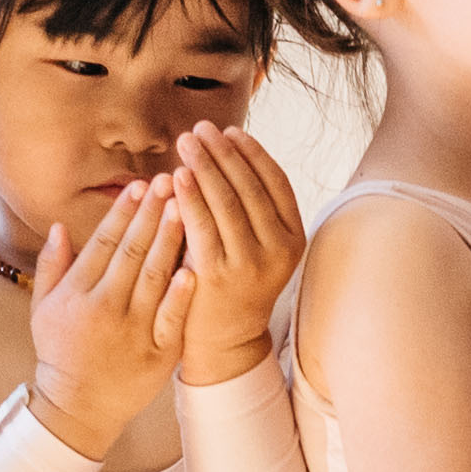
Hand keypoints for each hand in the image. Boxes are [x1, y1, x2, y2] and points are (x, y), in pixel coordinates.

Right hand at [22, 180, 189, 457]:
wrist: (78, 407)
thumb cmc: (61, 353)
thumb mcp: (43, 309)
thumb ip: (52, 266)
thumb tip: (61, 226)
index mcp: (77, 294)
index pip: (104, 243)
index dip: (123, 212)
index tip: (140, 185)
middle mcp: (105, 308)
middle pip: (132, 252)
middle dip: (151, 214)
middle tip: (169, 181)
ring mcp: (133, 332)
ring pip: (154, 278)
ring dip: (170, 241)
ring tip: (185, 207)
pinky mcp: (157, 355)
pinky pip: (171, 319)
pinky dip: (181, 295)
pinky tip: (193, 267)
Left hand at [163, 123, 306, 379]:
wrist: (223, 343)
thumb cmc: (236, 286)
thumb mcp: (260, 248)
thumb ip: (252, 209)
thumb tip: (229, 151)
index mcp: (294, 239)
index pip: (276, 182)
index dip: (253, 153)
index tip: (230, 131)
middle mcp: (279, 250)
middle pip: (250, 187)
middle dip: (223, 152)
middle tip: (200, 128)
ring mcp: (251, 264)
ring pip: (227, 201)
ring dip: (205, 165)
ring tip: (186, 141)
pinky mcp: (219, 275)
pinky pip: (202, 225)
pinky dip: (189, 196)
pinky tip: (176, 175)